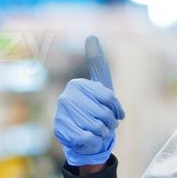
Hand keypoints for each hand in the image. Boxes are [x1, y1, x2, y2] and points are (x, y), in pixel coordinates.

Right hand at [54, 37, 123, 166]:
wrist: (84, 136)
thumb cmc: (95, 110)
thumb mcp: (101, 87)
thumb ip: (97, 63)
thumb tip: (92, 36)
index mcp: (77, 85)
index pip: (108, 97)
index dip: (116, 108)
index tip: (116, 112)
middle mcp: (66, 97)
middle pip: (103, 112)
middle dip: (110, 122)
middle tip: (106, 124)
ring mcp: (61, 115)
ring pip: (96, 126)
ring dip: (102, 132)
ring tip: (98, 130)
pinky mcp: (60, 132)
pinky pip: (88, 138)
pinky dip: (94, 141)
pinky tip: (89, 138)